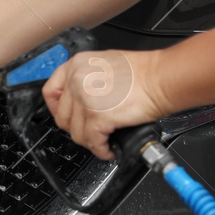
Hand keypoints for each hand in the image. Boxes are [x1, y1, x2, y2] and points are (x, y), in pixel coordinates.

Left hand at [42, 49, 172, 159]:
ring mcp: (85, 98)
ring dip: (90, 141)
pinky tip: (108, 148)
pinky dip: (101, 149)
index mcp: (76, 65)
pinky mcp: (97, 116)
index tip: (65, 116)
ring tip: (102, 140)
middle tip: (90, 131)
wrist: (163, 77)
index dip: (56, 109)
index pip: (50, 92)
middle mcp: (77, 80)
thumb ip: (86, 79)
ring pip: (76, 132)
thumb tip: (77, 100)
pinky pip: (92, 141)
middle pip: (62, 116)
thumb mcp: (104, 65)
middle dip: (76, 128)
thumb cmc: (144, 72)